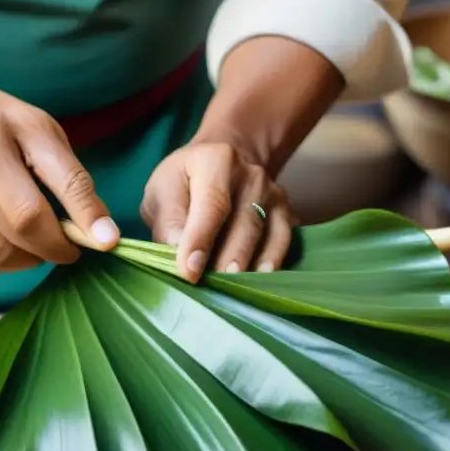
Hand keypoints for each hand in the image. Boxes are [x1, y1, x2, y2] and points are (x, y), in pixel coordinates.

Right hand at [0, 71, 119, 276]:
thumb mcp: (30, 125)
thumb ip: (68, 174)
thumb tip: (101, 233)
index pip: (47, 190)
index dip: (83, 222)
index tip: (106, 243)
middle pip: (24, 228)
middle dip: (57, 246)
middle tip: (69, 245)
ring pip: (1, 254)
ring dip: (32, 258)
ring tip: (38, 242)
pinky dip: (2, 263)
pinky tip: (5, 242)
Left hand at [140, 142, 296, 282]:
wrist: (224, 162)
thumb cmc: (185, 181)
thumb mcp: (163, 189)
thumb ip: (167, 218)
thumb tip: (174, 249)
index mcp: (216, 161)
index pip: (212, 204)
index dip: (201, 239)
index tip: (189, 271)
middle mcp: (251, 175)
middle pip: (244, 222)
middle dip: (228, 258)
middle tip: (213, 285)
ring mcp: (274, 194)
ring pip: (267, 234)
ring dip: (251, 265)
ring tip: (235, 289)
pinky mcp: (286, 213)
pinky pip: (284, 241)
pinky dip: (273, 262)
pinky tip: (260, 280)